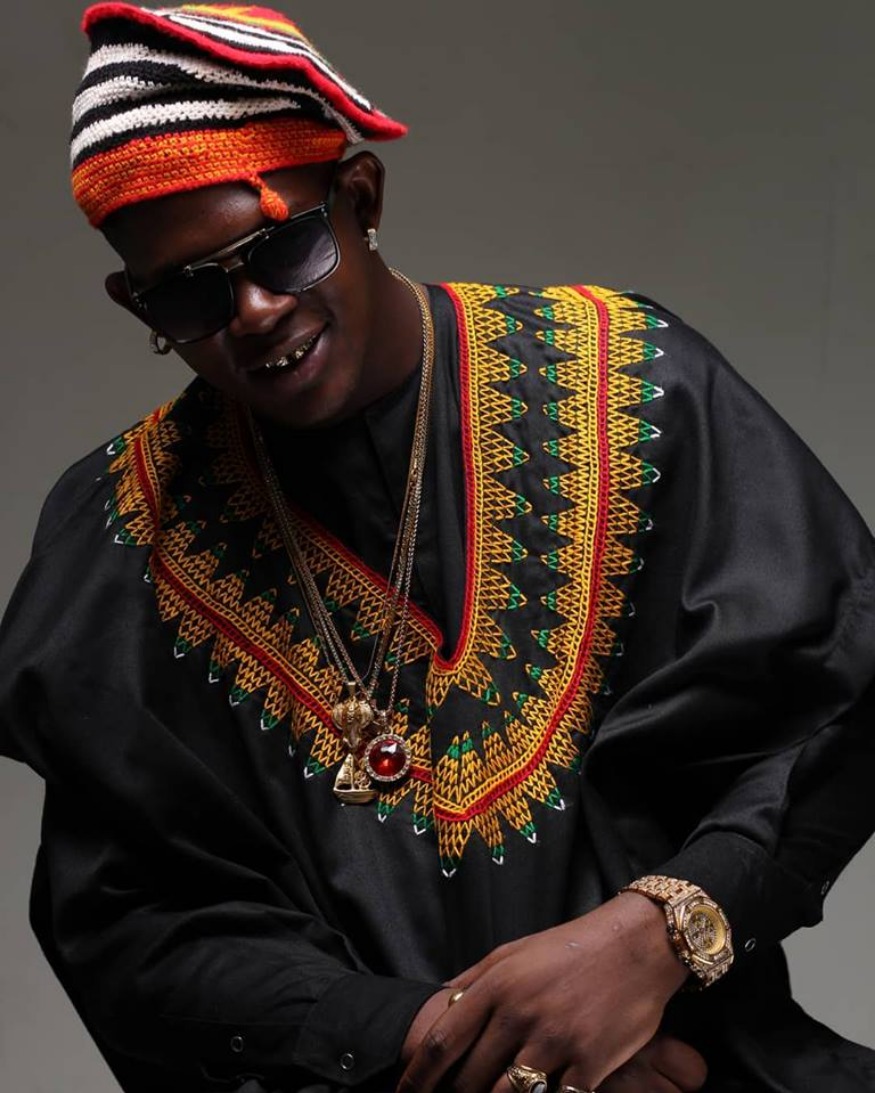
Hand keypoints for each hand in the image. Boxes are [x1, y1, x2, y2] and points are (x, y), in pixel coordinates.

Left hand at [397, 893, 688, 1092]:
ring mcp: (555, 1041)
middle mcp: (520, 1014)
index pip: (442, 1041)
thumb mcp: (513, 951)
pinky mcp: (589, 1064)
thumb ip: (474, 979)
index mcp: (497, 984)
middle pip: (468, 1078)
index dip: (417, 1075)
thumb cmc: (570, 948)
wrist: (635, 946)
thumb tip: (440, 1003)